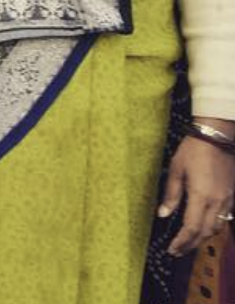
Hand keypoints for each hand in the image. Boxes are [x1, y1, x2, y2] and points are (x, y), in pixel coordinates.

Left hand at [161, 120, 234, 254]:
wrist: (217, 138)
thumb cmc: (193, 150)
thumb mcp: (176, 169)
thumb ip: (171, 194)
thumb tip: (163, 214)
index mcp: (201, 196)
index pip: (191, 228)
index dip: (181, 241)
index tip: (171, 249)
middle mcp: (217, 202)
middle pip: (205, 233)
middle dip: (190, 245)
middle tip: (177, 251)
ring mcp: (227, 200)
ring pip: (216, 228)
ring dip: (202, 238)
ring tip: (188, 243)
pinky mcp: (232, 196)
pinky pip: (224, 218)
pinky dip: (212, 227)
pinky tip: (203, 228)